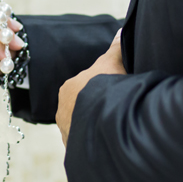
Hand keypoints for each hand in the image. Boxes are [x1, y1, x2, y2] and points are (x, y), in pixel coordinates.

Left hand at [57, 30, 125, 145]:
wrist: (105, 121)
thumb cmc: (107, 87)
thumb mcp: (113, 63)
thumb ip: (116, 48)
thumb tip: (121, 30)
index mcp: (67, 88)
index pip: (85, 87)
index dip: (101, 88)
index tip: (114, 91)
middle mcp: (62, 111)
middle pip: (83, 107)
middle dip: (97, 109)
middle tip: (117, 109)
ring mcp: (68, 133)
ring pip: (84, 127)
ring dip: (97, 127)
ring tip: (116, 127)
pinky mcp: (75, 150)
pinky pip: (88, 145)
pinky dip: (98, 143)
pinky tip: (111, 141)